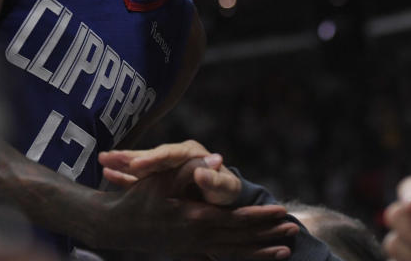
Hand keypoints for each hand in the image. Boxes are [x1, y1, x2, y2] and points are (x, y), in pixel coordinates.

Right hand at [97, 154, 296, 259]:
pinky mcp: (189, 251)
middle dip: (269, 234)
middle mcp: (198, 237)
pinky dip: (242, 257)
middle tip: (294, 230)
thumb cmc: (138, 197)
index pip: (237, 220)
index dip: (261, 216)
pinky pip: (222, 256)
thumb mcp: (162, 178)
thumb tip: (219, 159)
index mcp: (195, 219)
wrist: (116, 226)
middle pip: (242, 238)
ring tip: (285, 250)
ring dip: (261, 251)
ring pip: (235, 252)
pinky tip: (254, 255)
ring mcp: (194, 248)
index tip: (282, 211)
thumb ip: (192, 169)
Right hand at [99, 140, 240, 204]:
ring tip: (103, 159)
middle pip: (151, 155)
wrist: (220, 200)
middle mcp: (175, 157)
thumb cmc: (225, 192)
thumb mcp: (224, 188)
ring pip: (140, 163)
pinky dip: (123, 174)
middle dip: (131, 157)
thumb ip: (215, 179)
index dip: (154, 159)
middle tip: (112, 157)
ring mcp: (164, 167)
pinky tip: (106, 172)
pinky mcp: (156, 179)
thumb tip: (208, 167)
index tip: (138, 164)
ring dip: (122, 161)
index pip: (171, 155)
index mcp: (191, 154)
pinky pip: (137, 176)